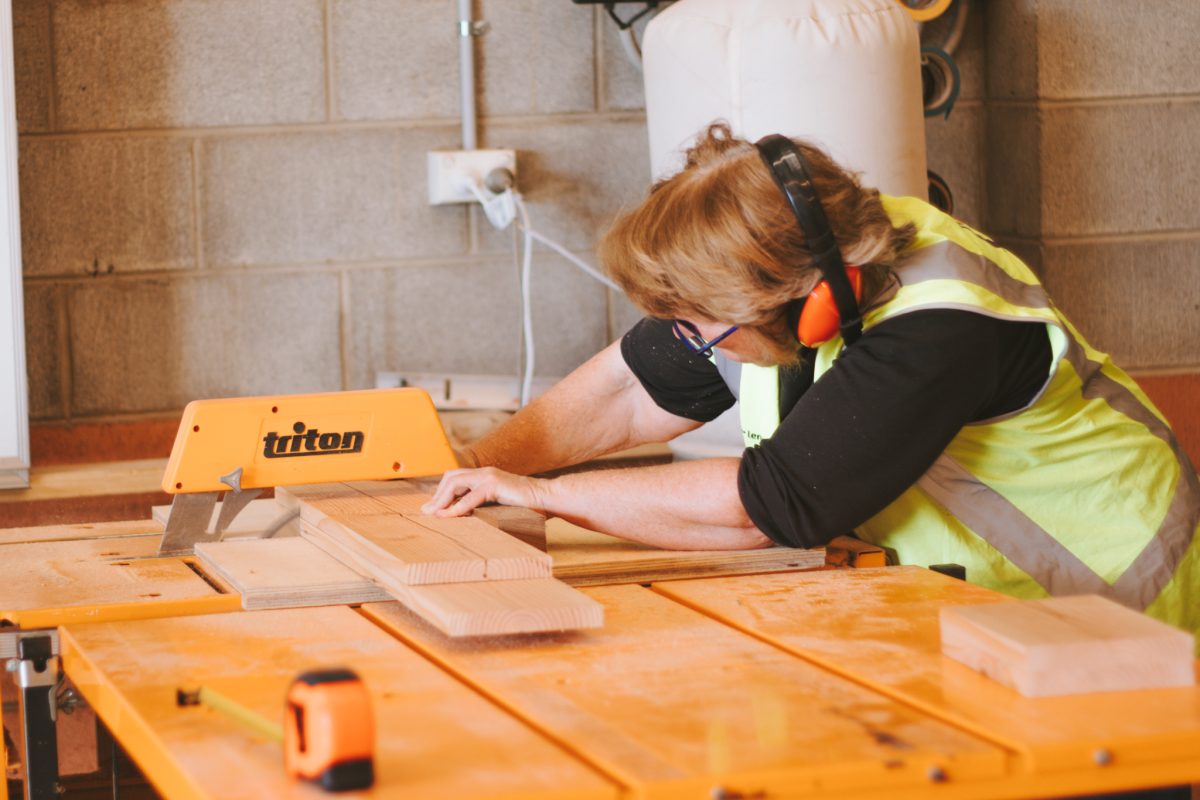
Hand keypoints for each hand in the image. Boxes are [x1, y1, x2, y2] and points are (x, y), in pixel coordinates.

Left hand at [420, 467, 546, 517]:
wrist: (548, 498)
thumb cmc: (527, 505)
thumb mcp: (500, 506)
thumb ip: (484, 508)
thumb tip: (468, 519)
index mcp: (485, 476)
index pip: (455, 479)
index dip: (441, 493)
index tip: (433, 509)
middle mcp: (484, 472)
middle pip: (451, 477)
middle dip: (437, 495)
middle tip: (427, 512)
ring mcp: (489, 476)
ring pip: (456, 482)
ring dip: (442, 499)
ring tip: (434, 514)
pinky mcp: (496, 485)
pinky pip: (471, 496)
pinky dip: (457, 507)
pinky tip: (449, 516)